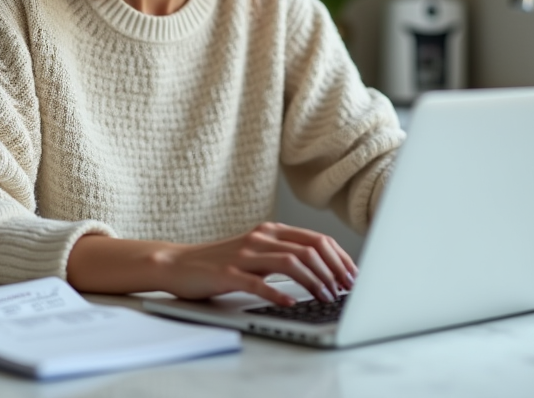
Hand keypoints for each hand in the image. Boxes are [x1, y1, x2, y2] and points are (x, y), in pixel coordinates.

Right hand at [155, 222, 356, 305]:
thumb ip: (284, 256)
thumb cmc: (222, 263)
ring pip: (291, 262)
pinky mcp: (228, 273)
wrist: (179, 264)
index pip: (317, 239)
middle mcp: (261, 238)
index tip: (353, 276)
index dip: (340, 258)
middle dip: (334, 270)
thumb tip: (324, 272)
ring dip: (314, 282)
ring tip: (326, 297)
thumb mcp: (258, 254)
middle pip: (309, 248)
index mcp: (271, 231)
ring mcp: (244, 254)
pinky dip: (278, 293)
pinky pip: (258, 283)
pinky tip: (290, 303)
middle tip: (346, 289)